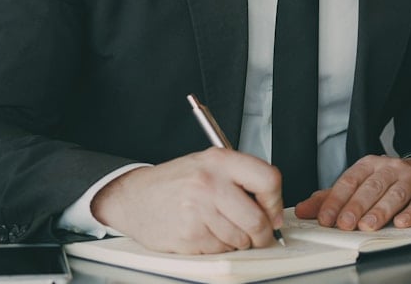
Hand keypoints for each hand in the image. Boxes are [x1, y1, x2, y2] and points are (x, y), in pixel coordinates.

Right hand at [90, 148, 283, 253]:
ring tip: (221, 229)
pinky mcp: (189, 235)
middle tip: (258, 235)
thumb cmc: (174, 183)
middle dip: (262, 234)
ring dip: (238, 242)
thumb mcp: (208, 166)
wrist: (134, 198)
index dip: (276, 202)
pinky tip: (204, 234)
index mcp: (220, 160)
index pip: (268, 179)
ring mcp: (198, 210)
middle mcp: (209, 182)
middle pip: (257, 219)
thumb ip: (241, 181)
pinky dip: (218, 248)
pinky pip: (220, 250)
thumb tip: (272, 210)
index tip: (273, 213)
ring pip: (240, 239)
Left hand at [294, 155, 410, 231]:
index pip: (349, 181)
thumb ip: (332, 198)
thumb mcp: (361, 185)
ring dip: (380, 210)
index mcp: (369, 165)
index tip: (325, 218)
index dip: (336, 200)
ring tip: (368, 225)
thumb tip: (304, 210)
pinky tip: (401, 222)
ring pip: (395, 194)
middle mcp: (390, 169)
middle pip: (371, 187)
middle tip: (345, 224)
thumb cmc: (391, 182)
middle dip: (356, 206)